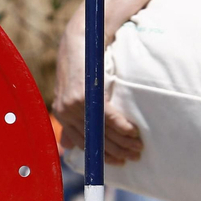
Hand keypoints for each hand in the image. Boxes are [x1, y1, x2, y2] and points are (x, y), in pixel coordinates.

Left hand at [54, 7, 142, 164]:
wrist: (80, 39)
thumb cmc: (81, 66)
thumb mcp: (71, 93)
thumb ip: (72, 117)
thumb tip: (68, 145)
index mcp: (61, 114)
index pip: (81, 142)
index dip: (100, 155)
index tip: (117, 162)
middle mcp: (65, 112)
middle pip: (94, 139)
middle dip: (116, 151)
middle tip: (134, 156)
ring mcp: (74, 105)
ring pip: (101, 130)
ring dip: (123, 141)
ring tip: (139, 148)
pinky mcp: (84, 96)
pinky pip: (106, 117)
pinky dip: (121, 127)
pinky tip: (133, 133)